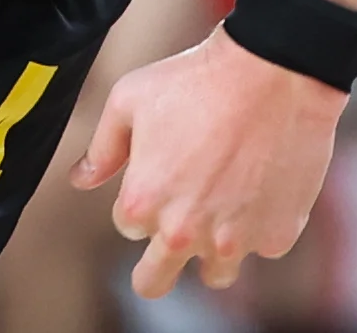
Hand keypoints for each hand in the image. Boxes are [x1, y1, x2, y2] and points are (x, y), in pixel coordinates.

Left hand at [73, 29, 345, 296]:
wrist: (273, 73)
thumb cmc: (196, 80)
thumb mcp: (129, 99)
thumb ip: (102, 148)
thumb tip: (81, 179)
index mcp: (142, 204)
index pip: (128, 226)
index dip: (142, 200)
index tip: (160, 177)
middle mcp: (184, 233)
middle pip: (153, 281)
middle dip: (155, 266)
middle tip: (170, 238)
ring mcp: (233, 240)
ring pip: (215, 274)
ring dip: (212, 250)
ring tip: (221, 209)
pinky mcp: (276, 235)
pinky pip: (261, 245)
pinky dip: (259, 225)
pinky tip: (260, 187)